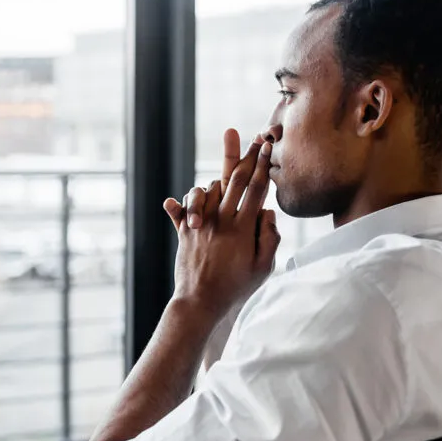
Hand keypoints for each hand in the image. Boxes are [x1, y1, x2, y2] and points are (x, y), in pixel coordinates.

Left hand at [162, 134, 279, 318]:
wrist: (201, 303)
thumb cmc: (237, 288)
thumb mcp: (263, 268)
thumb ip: (270, 237)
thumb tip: (268, 211)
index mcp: (244, 227)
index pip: (256, 188)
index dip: (263, 164)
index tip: (267, 145)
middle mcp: (221, 220)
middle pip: (235, 179)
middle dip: (247, 156)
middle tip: (255, 138)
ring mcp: (201, 224)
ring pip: (208, 189)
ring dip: (217, 182)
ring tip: (225, 179)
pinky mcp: (184, 233)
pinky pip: (180, 212)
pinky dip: (178, 206)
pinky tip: (171, 203)